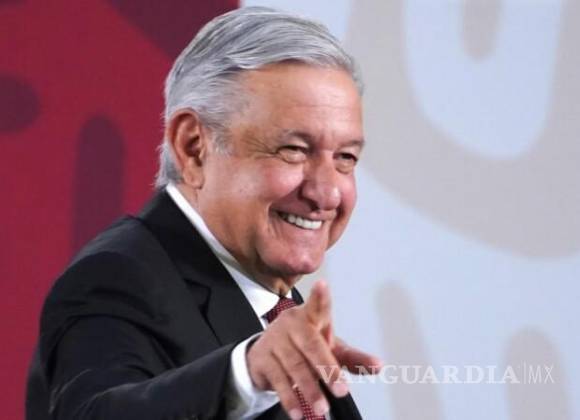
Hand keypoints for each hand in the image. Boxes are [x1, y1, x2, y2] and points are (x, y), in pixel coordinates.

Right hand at [246, 280, 381, 419]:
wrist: (265, 353)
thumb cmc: (303, 346)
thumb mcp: (329, 349)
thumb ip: (353, 358)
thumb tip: (378, 366)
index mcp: (310, 316)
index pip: (318, 306)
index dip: (320, 296)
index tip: (322, 286)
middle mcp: (291, 324)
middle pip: (311, 345)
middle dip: (327, 369)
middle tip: (341, 389)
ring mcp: (275, 340)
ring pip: (295, 365)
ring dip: (309, 388)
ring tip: (321, 406)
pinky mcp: (262, 358)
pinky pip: (277, 380)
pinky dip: (289, 398)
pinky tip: (297, 411)